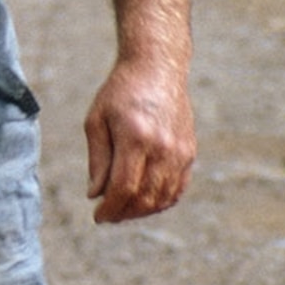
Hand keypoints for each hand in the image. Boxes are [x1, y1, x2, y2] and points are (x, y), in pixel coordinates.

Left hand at [84, 51, 194, 222]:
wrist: (157, 68)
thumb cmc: (120, 92)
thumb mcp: (96, 120)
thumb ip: (97, 160)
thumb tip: (95, 194)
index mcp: (135, 138)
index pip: (123, 188)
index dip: (110, 208)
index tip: (98, 217)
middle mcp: (162, 148)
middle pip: (145, 198)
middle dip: (124, 213)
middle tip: (109, 216)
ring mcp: (180, 151)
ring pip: (163, 197)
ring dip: (142, 211)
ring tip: (124, 210)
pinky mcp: (189, 152)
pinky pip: (178, 188)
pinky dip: (162, 201)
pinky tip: (145, 201)